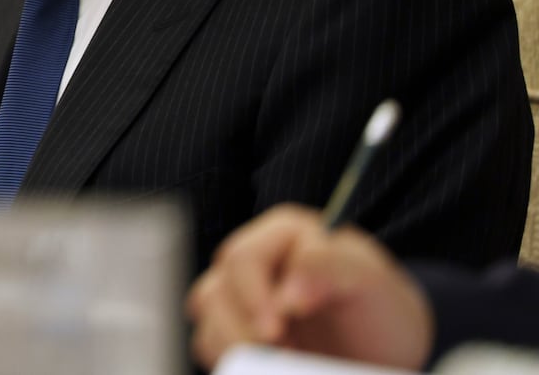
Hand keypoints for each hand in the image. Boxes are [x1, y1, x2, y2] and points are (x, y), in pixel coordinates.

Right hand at [186, 204, 433, 370]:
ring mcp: (241, 296)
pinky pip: (210, 343)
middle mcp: (256, 260)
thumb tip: (287, 293)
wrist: (387, 356)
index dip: (254, 297)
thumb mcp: (372, 284)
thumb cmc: (381, 311)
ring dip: (237, 346)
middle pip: (217, 289)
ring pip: (208, 317)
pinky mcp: (235, 329)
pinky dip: (234, 361)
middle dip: (244, 330)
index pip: (244, 258)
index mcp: (285, 234)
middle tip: (281, 355)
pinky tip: (268, 367)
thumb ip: (331, 268)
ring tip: (284, 362)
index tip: (277, 332)